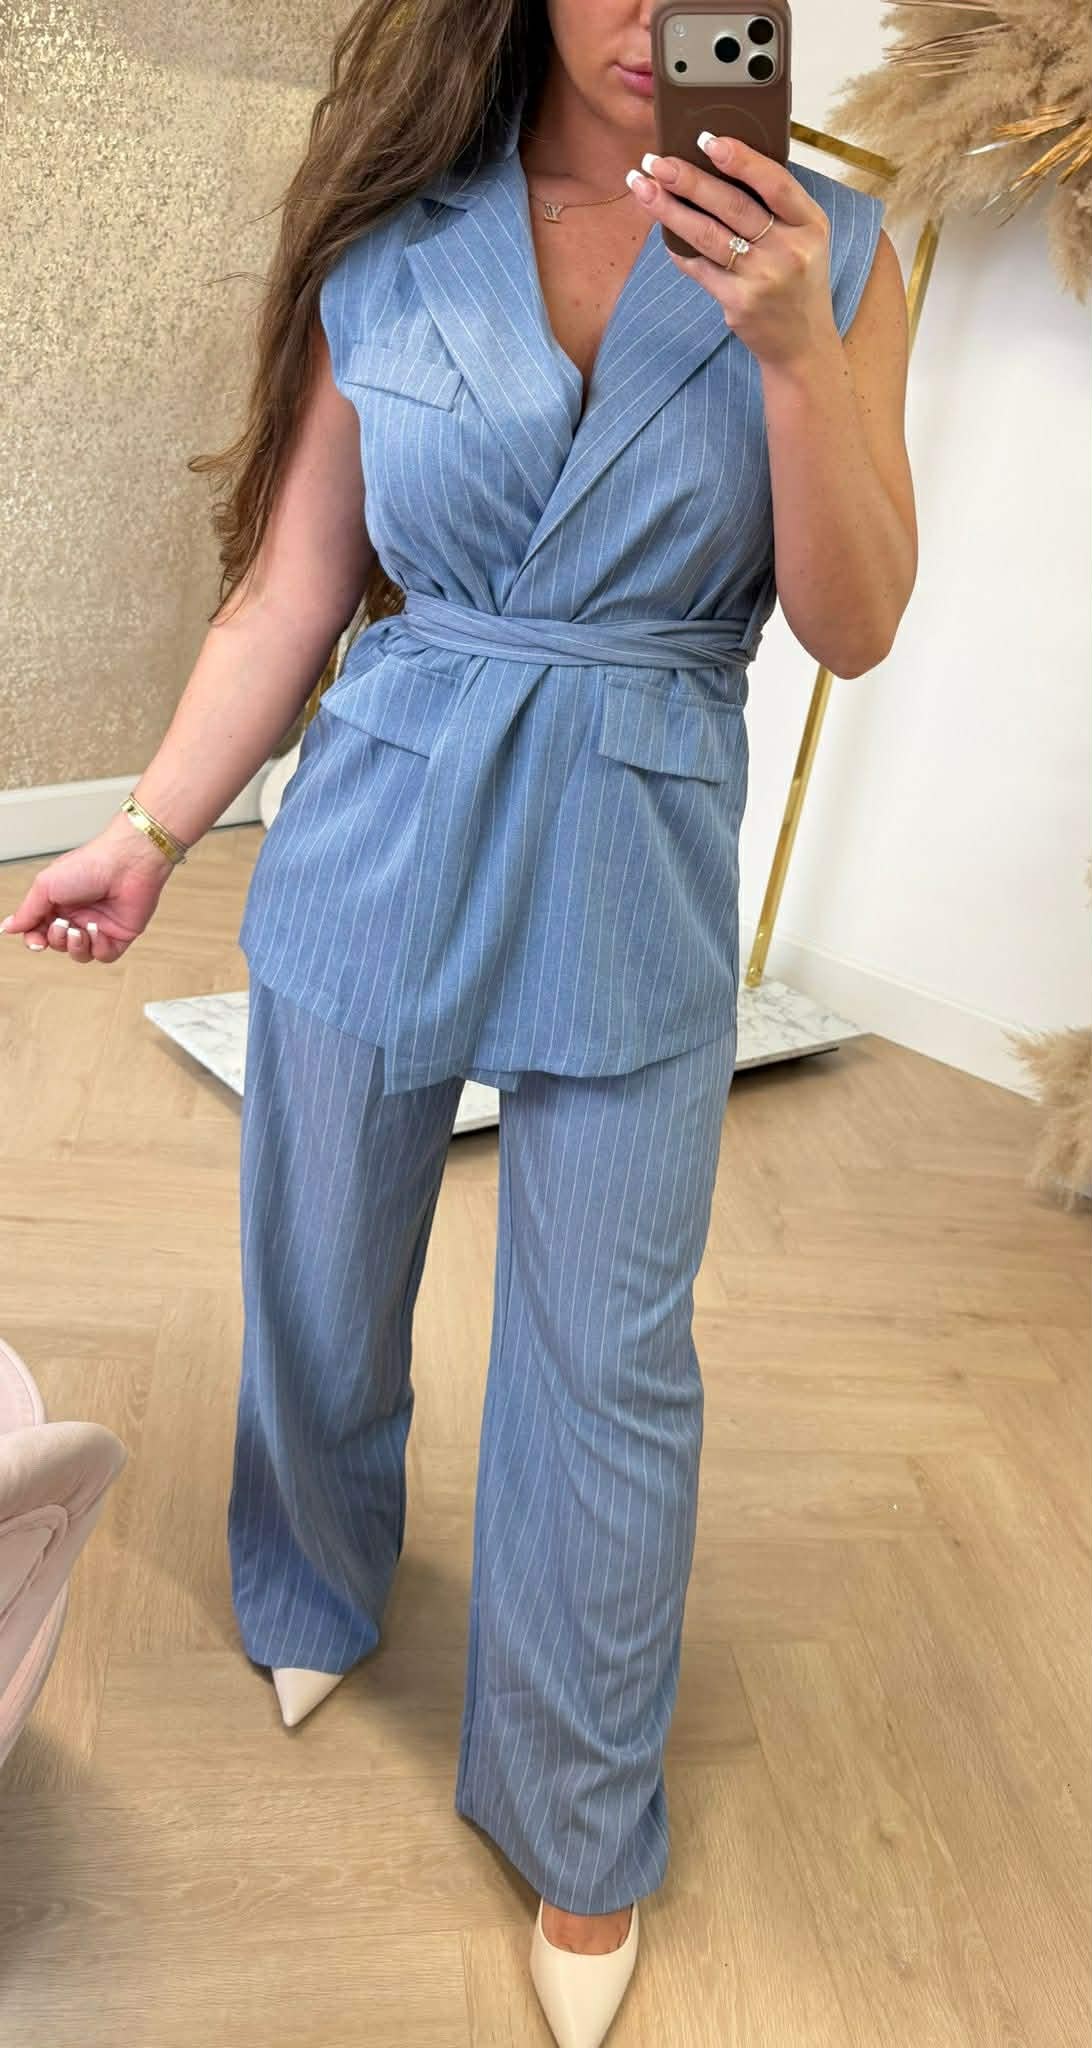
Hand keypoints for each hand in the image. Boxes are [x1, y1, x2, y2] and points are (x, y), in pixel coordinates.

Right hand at [0, 814, 179, 963]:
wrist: (126, 863)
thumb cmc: (88, 865)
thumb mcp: (46, 886)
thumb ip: (28, 911)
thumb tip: (9, 926)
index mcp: (59, 902)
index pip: (40, 930)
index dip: (36, 940)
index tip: (36, 941)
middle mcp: (78, 914)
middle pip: (58, 944)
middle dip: (56, 940)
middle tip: (62, 925)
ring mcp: (99, 925)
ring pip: (80, 954)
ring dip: (76, 947)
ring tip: (79, 930)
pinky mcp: (120, 934)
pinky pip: (104, 956)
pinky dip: (98, 948)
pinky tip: (97, 930)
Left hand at [626, 134, 836, 368]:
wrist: (802, 344)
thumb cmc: (799, 281)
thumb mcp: (805, 239)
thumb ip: (776, 207)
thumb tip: (718, 166)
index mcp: (810, 224)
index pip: (775, 183)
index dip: (741, 159)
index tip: (707, 139)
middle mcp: (789, 251)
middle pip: (732, 206)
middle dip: (689, 180)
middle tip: (656, 161)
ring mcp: (763, 279)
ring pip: (707, 235)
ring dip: (670, 210)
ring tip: (643, 188)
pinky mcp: (738, 302)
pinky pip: (699, 268)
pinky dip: (677, 248)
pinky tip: (660, 230)